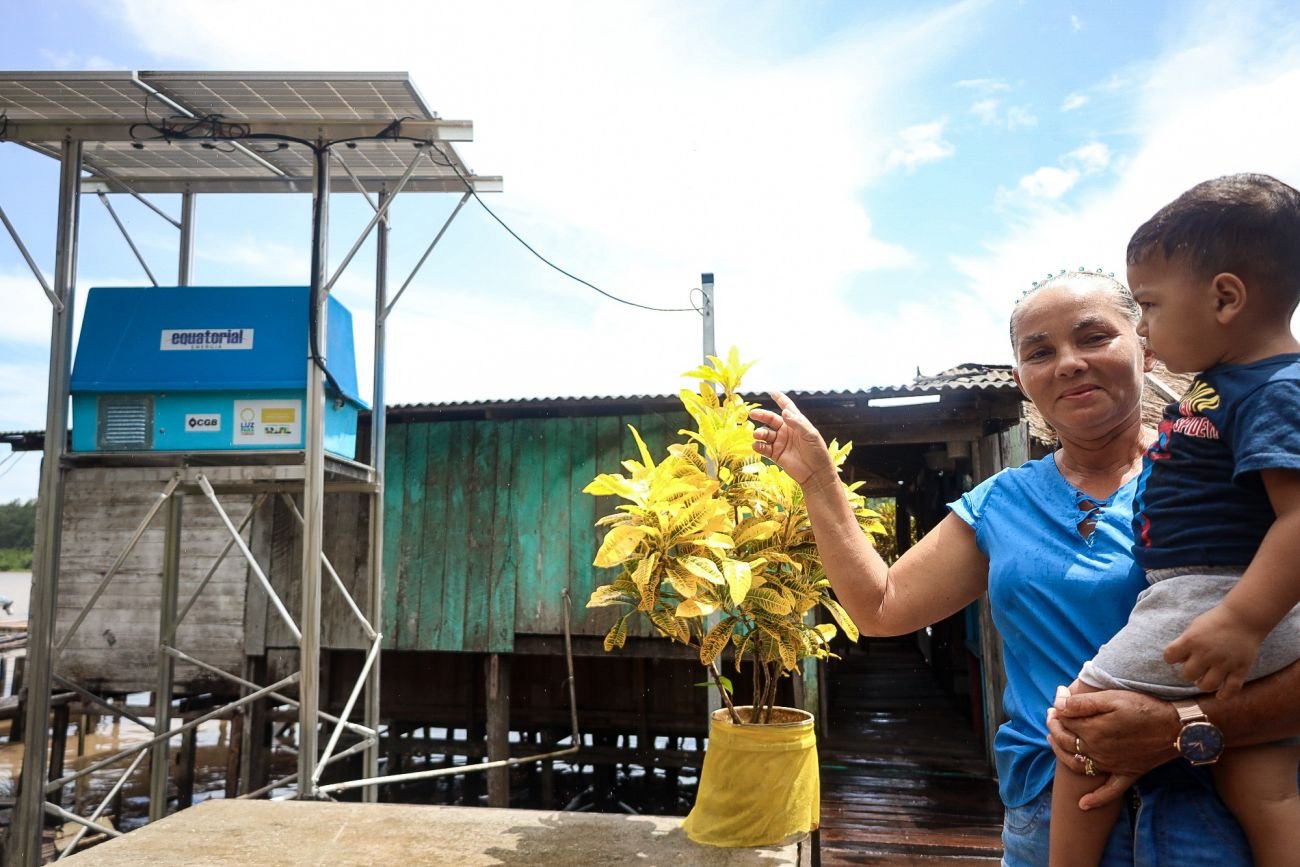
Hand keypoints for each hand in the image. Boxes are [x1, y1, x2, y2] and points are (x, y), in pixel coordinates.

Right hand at [749, 391, 836, 489]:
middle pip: (771, 419)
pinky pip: (764, 448)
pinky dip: (758, 446)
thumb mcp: (810, 435)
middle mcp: (787, 431)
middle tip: (752, 414)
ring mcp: (780, 442)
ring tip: (757, 435)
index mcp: (797, 423)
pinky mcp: (776, 454)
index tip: (772, 392)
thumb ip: (797, 423)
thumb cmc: (817, 452)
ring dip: (759, 433)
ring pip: (765, 434)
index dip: (780, 399)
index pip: (787, 407)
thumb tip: (784, 412)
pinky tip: (757, 445)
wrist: (816, 474)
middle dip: (762, 416)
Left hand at [1047, 687, 1178, 809]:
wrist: (1177, 727)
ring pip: (1078, 765)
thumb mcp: (1112, 698)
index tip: (1054, 706)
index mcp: (1092, 732)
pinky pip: (1109, 791)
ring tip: (1053, 742)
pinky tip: (1083, 804)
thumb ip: (1082, 703)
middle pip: (1067, 743)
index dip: (1056, 713)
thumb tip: (1058, 706)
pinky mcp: (1127, 774)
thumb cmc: (1144, 707)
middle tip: (1052, 717)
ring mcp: (1112, 766)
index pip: (1064, 723)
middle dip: (1054, 729)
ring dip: (1061, 755)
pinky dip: (1095, 799)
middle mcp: (1098, 752)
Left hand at [1164, 606, 1262, 699]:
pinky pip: (1231, 688)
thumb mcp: (1194, 627)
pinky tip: (1219, 695)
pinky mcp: (1240, 669)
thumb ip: (1185, 643)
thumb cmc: (1216, 621)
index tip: (1176, 658)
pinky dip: (1224, 695)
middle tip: (1195, 669)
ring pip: (1208, 685)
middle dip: (1190, 673)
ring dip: (1203, 684)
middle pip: (1188, 675)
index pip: (1170, 657)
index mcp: (1191, 640)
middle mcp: (1206, 654)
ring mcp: (1224, 663)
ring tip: (1204, 680)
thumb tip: (1178, 661)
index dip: (1171, 658)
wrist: (1244, 618)